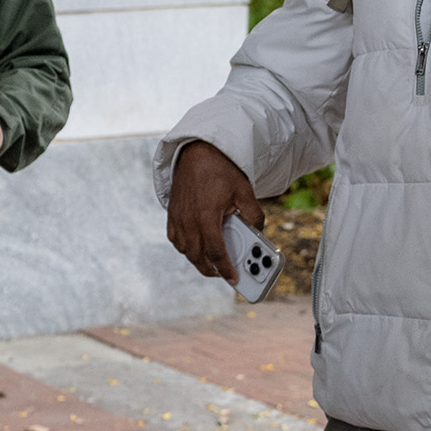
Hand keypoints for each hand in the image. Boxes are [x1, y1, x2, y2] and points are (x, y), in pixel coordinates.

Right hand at [167, 140, 263, 281]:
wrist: (197, 153)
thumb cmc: (220, 171)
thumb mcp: (244, 191)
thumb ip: (253, 214)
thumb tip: (258, 232)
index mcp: (207, 215)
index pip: (215, 251)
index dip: (225, 268)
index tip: (233, 278)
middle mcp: (189, 219)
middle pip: (197, 256)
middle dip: (211, 270)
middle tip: (223, 274)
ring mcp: (178, 217)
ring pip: (185, 250)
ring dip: (197, 260)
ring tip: (211, 263)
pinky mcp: (172, 214)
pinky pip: (175, 239)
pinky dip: (184, 247)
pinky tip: (195, 248)